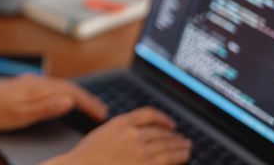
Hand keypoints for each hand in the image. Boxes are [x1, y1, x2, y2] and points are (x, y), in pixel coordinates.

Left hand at [0, 75, 107, 131]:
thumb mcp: (18, 115)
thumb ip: (45, 108)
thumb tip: (69, 101)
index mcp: (37, 88)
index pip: (71, 93)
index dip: (88, 103)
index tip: (101, 113)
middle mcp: (33, 82)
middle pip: (67, 86)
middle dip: (86, 97)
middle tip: (100, 110)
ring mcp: (26, 82)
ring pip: (57, 85)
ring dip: (74, 94)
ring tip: (85, 104)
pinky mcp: (19, 86)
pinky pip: (47, 87)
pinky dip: (60, 92)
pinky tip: (59, 97)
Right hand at [45, 107, 191, 164]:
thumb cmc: (87, 157)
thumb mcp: (102, 134)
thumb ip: (120, 130)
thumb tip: (138, 133)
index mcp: (121, 122)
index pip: (149, 114)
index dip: (163, 118)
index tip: (169, 123)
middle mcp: (133, 134)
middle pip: (161, 131)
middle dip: (174, 135)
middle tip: (182, 138)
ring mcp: (141, 150)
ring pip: (167, 144)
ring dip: (180, 146)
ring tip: (186, 147)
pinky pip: (168, 159)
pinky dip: (179, 156)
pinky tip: (183, 156)